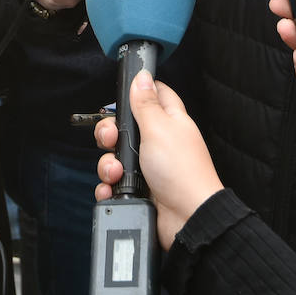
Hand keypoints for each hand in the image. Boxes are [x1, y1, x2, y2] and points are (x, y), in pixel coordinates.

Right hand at [93, 72, 223, 250]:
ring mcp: (148, 167)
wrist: (187, 218)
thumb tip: (142, 76)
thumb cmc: (181, 171)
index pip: (155, 95)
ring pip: (115, 156)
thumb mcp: (159, 128)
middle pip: (125, 127)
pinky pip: (114, 183)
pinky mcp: (140, 189)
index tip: (123, 98)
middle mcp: (158, 142)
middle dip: (110, 134)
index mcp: (170, 121)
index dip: (138, 92)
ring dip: (108, 164)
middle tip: (112, 139)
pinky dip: (109, 186)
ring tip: (118, 172)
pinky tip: (114, 188)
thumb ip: (146, 103)